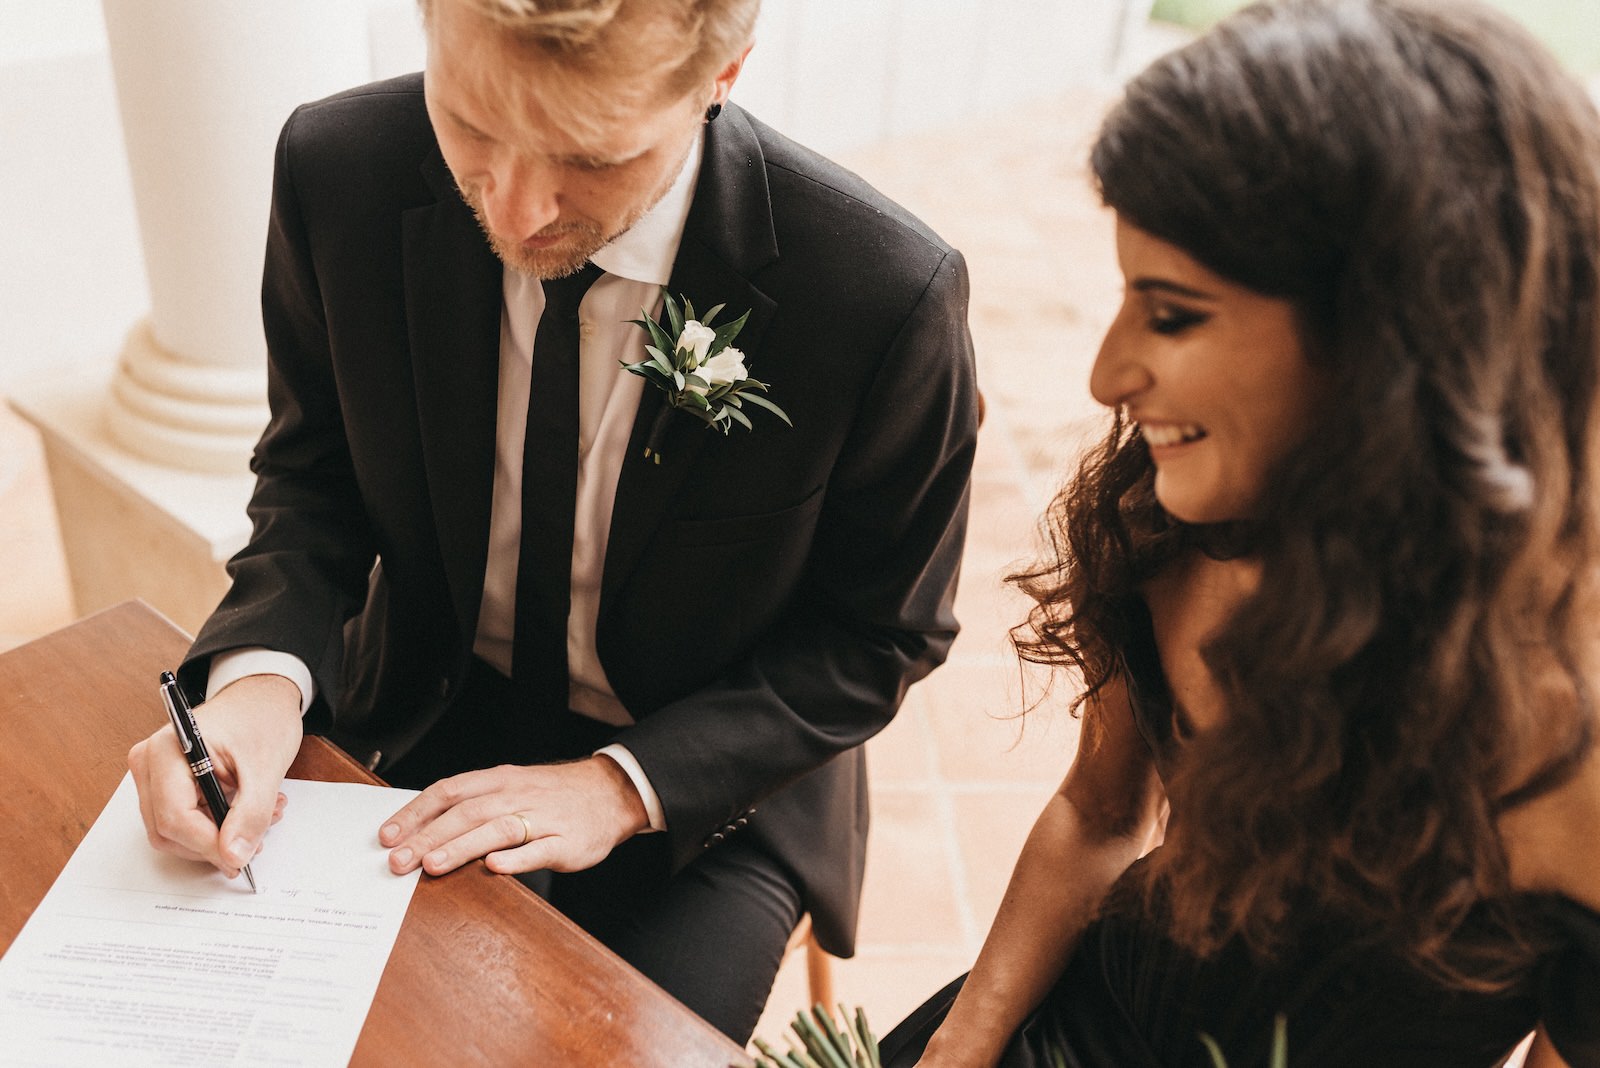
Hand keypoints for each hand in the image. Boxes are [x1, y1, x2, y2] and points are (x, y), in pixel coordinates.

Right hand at [127, 673, 302, 878]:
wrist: (261, 697)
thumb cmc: (261, 718)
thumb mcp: (266, 768)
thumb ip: (251, 815)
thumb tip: (233, 857)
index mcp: (167, 750)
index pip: (174, 818)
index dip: (208, 845)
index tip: (241, 858)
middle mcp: (149, 763)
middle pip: (168, 831)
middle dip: (214, 842)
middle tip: (260, 834)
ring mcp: (154, 775)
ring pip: (174, 832)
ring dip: (218, 836)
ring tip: (263, 815)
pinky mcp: (165, 785)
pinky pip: (181, 821)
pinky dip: (215, 826)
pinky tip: (246, 811)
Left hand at [379, 756, 649, 877]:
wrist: (612, 791)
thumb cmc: (554, 794)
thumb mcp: (512, 787)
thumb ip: (475, 804)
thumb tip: (425, 828)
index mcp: (499, 780)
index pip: (448, 792)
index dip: (415, 813)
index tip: (387, 835)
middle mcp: (517, 795)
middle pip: (466, 812)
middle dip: (427, 836)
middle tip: (397, 860)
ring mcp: (542, 818)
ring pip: (496, 828)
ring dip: (461, 846)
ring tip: (432, 865)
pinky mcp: (566, 842)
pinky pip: (538, 848)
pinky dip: (516, 858)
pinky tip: (495, 866)